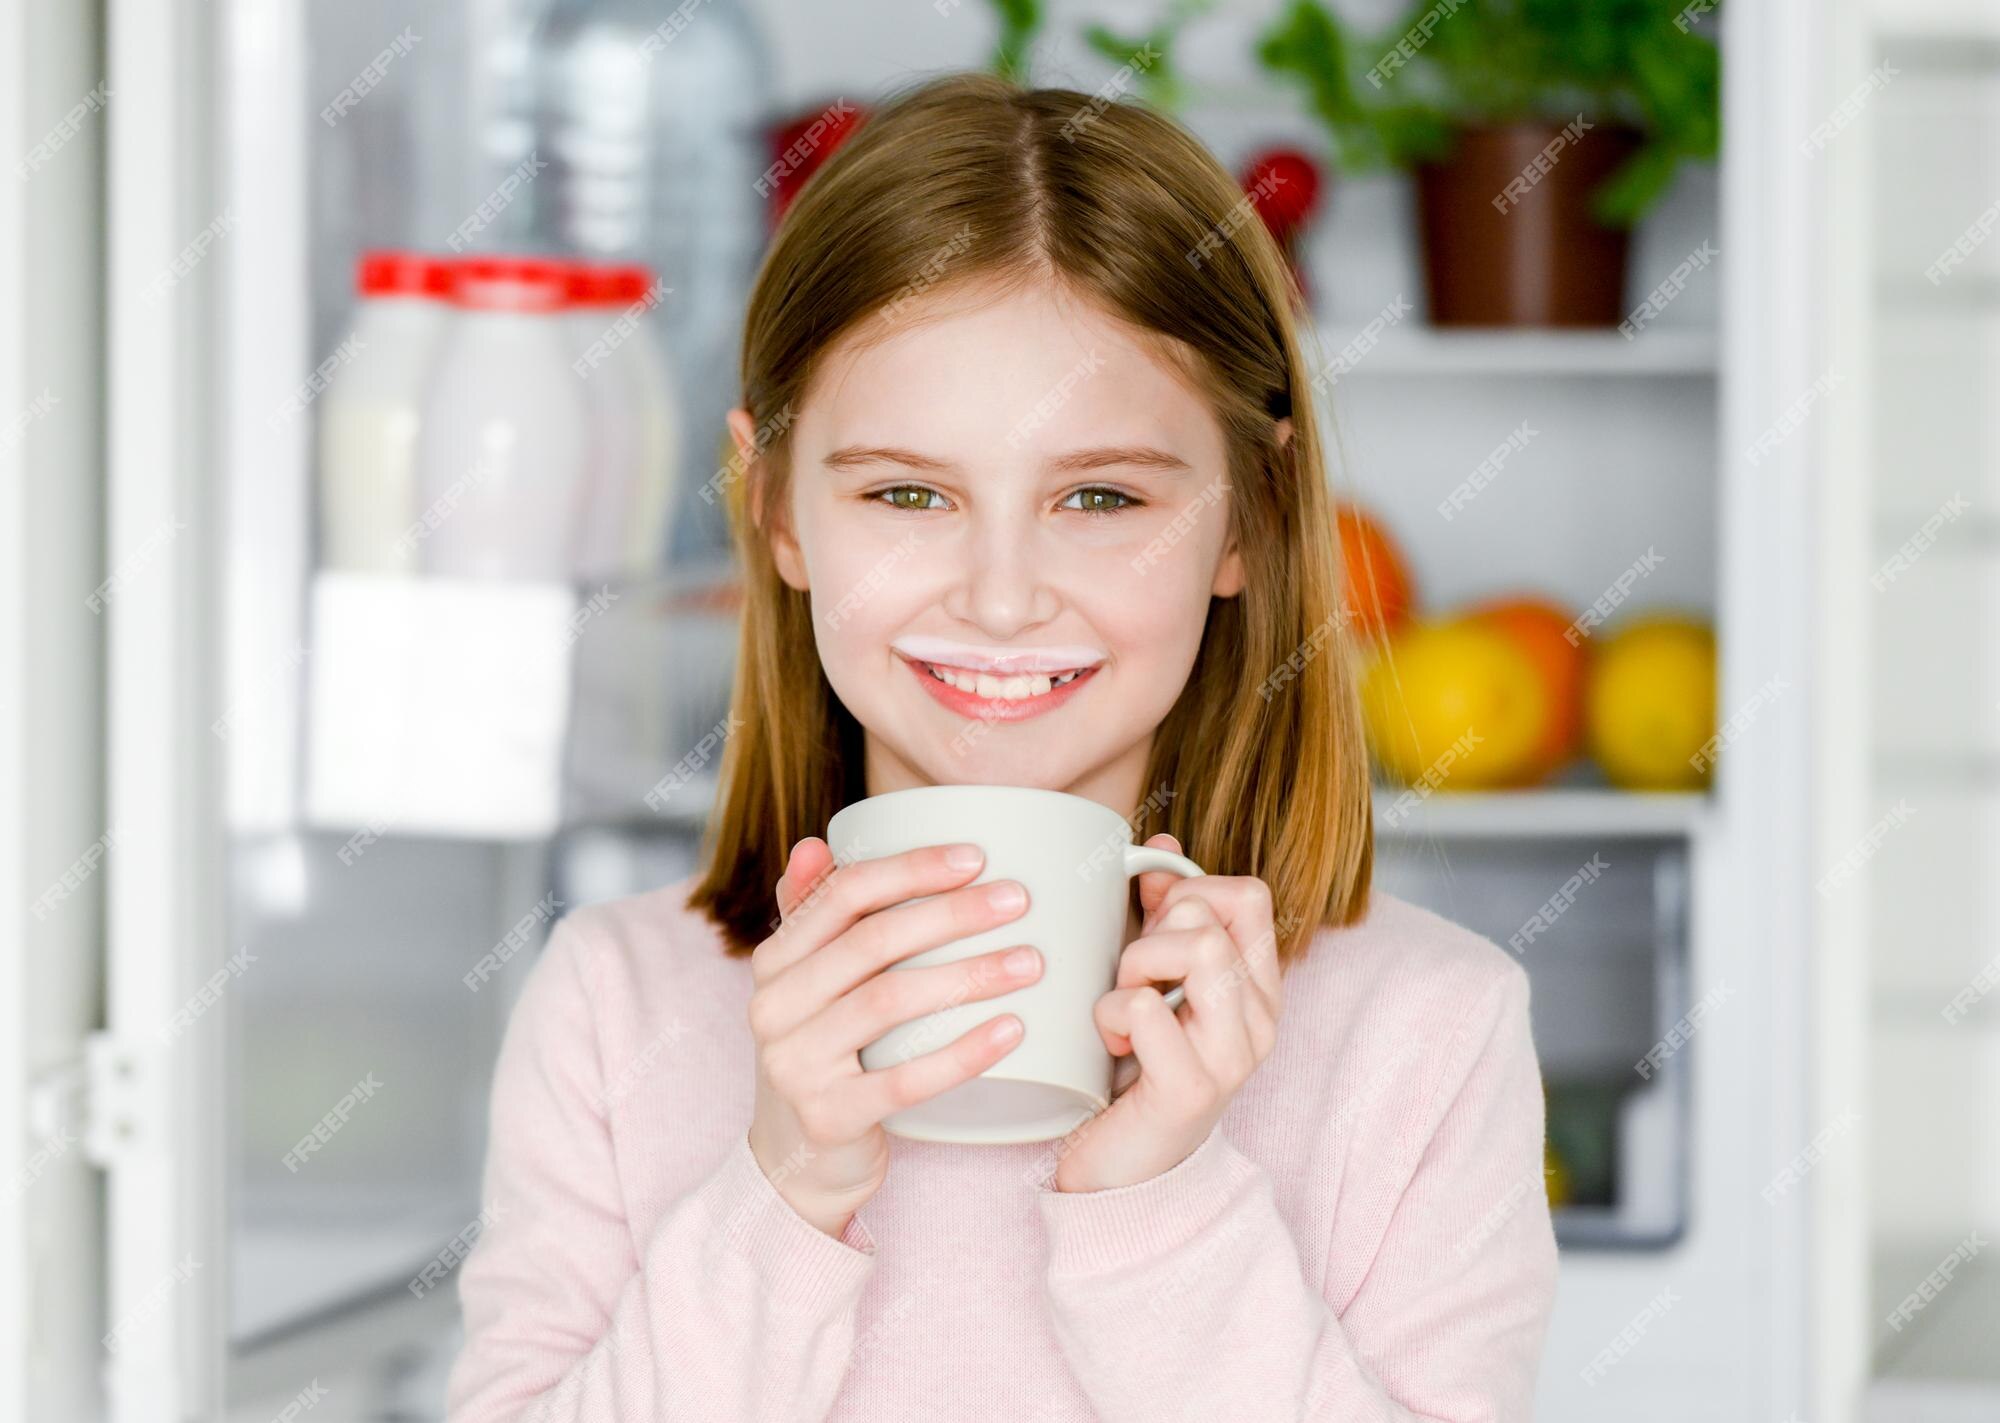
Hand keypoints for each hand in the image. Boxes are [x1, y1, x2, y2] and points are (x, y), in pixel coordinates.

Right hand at [746, 837, 1041, 1237]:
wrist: (796, 1162)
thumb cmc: (823, 1054)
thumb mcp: (808, 986)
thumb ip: (814, 917)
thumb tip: (816, 843)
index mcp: (774, 961)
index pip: (842, 895)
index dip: (910, 870)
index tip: (977, 857)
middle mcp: (773, 1006)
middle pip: (872, 942)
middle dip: (952, 914)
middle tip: (1018, 900)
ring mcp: (795, 1064)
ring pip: (889, 1002)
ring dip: (967, 975)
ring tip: (1031, 962)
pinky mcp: (828, 1116)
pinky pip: (905, 1080)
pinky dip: (963, 1053)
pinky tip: (1013, 1031)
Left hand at [1051, 834, 1282, 1193]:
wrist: (1122, 1173)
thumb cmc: (1134, 1066)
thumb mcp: (1154, 979)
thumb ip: (1162, 914)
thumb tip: (1158, 846)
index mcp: (1258, 987)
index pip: (1249, 894)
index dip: (1189, 891)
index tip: (1151, 926)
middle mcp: (1261, 1020)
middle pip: (1211, 917)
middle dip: (1149, 934)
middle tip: (1128, 980)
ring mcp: (1233, 1056)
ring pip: (1194, 948)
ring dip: (1133, 967)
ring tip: (1119, 1009)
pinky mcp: (1193, 1088)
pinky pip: (1146, 1005)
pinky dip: (1110, 1013)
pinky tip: (1108, 1044)